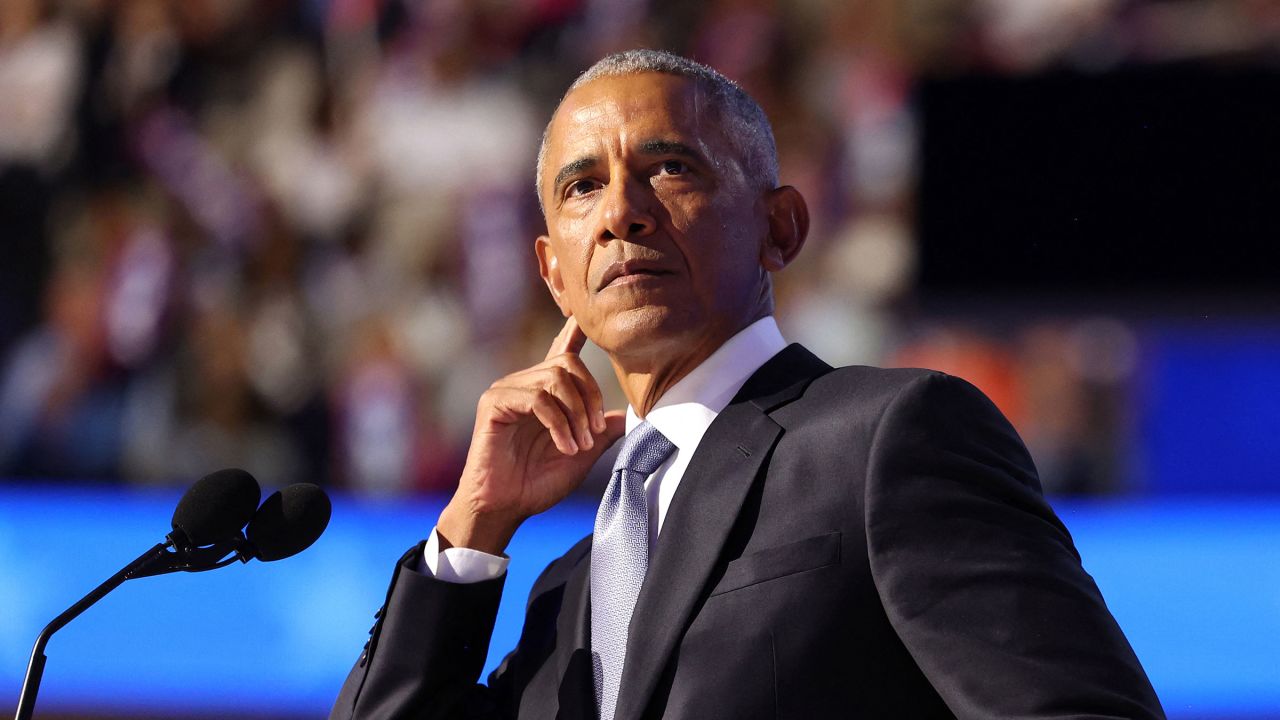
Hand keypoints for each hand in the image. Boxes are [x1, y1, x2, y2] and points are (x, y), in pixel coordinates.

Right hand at [437, 317, 626, 553]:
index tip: (586, 318)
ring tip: (579, 445)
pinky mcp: (494, 403)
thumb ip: (601, 433)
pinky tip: (564, 446)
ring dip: (576, 414)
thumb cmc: (536, 484)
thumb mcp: (581, 456)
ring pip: (555, 379)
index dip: (575, 332)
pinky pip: (537, 398)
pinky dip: (558, 423)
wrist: (503, 509)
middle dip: (591, 397)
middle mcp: (524, 385)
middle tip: (594, 432)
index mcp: (544, 394)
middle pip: (568, 364)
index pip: (561, 352)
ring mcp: (507, 391)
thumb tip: (626, 416)